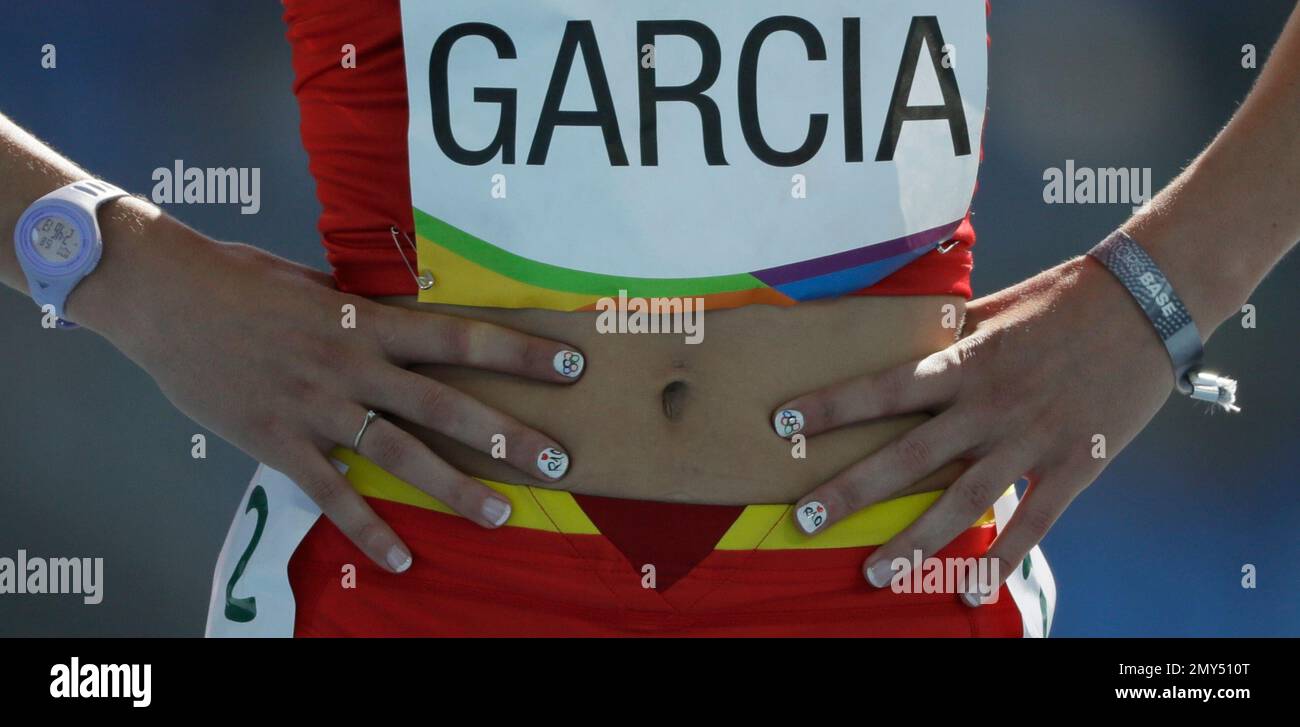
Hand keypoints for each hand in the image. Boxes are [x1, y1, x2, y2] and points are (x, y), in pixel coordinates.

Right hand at [110, 236, 584, 573]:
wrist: (165, 298)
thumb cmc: (240, 282)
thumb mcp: (316, 286)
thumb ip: (362, 312)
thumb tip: (400, 320)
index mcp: (366, 322)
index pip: (459, 338)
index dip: (518, 354)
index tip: (569, 365)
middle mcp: (353, 367)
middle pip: (444, 405)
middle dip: (506, 434)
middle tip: (558, 461)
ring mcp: (318, 408)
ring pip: (400, 455)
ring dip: (455, 488)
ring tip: (501, 514)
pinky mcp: (280, 443)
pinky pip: (332, 494)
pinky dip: (366, 529)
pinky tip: (399, 557)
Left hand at [774, 256, 1174, 601]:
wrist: (1149, 303)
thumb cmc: (1067, 297)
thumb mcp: (997, 306)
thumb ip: (952, 333)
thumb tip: (910, 338)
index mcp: (965, 361)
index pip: (883, 388)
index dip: (831, 407)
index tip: (782, 423)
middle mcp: (988, 405)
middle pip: (908, 457)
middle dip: (851, 491)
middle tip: (805, 520)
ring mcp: (1030, 440)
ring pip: (961, 502)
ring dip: (915, 543)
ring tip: (873, 576)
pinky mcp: (1072, 466)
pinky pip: (1032, 523)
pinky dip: (1002, 560)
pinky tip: (970, 592)